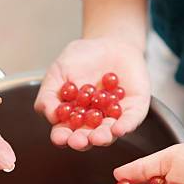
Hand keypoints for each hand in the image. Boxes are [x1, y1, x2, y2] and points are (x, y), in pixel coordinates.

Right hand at [34, 37, 149, 149]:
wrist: (111, 42)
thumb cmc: (82, 58)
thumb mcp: (58, 71)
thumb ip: (49, 94)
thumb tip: (50, 115)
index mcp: (72, 117)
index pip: (65, 133)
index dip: (62, 137)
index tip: (60, 137)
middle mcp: (92, 123)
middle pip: (86, 138)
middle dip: (82, 141)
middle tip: (79, 141)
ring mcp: (113, 118)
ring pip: (108, 133)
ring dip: (102, 137)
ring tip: (98, 137)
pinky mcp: (134, 111)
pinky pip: (130, 121)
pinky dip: (125, 126)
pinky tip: (118, 128)